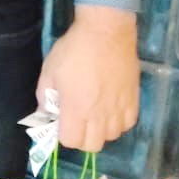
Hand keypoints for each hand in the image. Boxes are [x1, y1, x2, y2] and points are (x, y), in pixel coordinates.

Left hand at [37, 5, 138, 153]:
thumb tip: (46, 114)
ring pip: (112, 137)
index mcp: (76, 108)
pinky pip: (128, 124)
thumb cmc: (74, 50)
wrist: (106, 32)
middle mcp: (99, 114)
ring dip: (101, 130)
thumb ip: (44, 97)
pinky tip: (111, 109)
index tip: (62, 121)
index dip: (64, 134)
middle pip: (92, 145)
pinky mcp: (134, 100)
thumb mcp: (49, 70)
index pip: (71, 141)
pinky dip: (119, 122)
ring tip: (95, 113)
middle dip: (81, 137)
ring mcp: (119, 108)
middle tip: (77, 120)